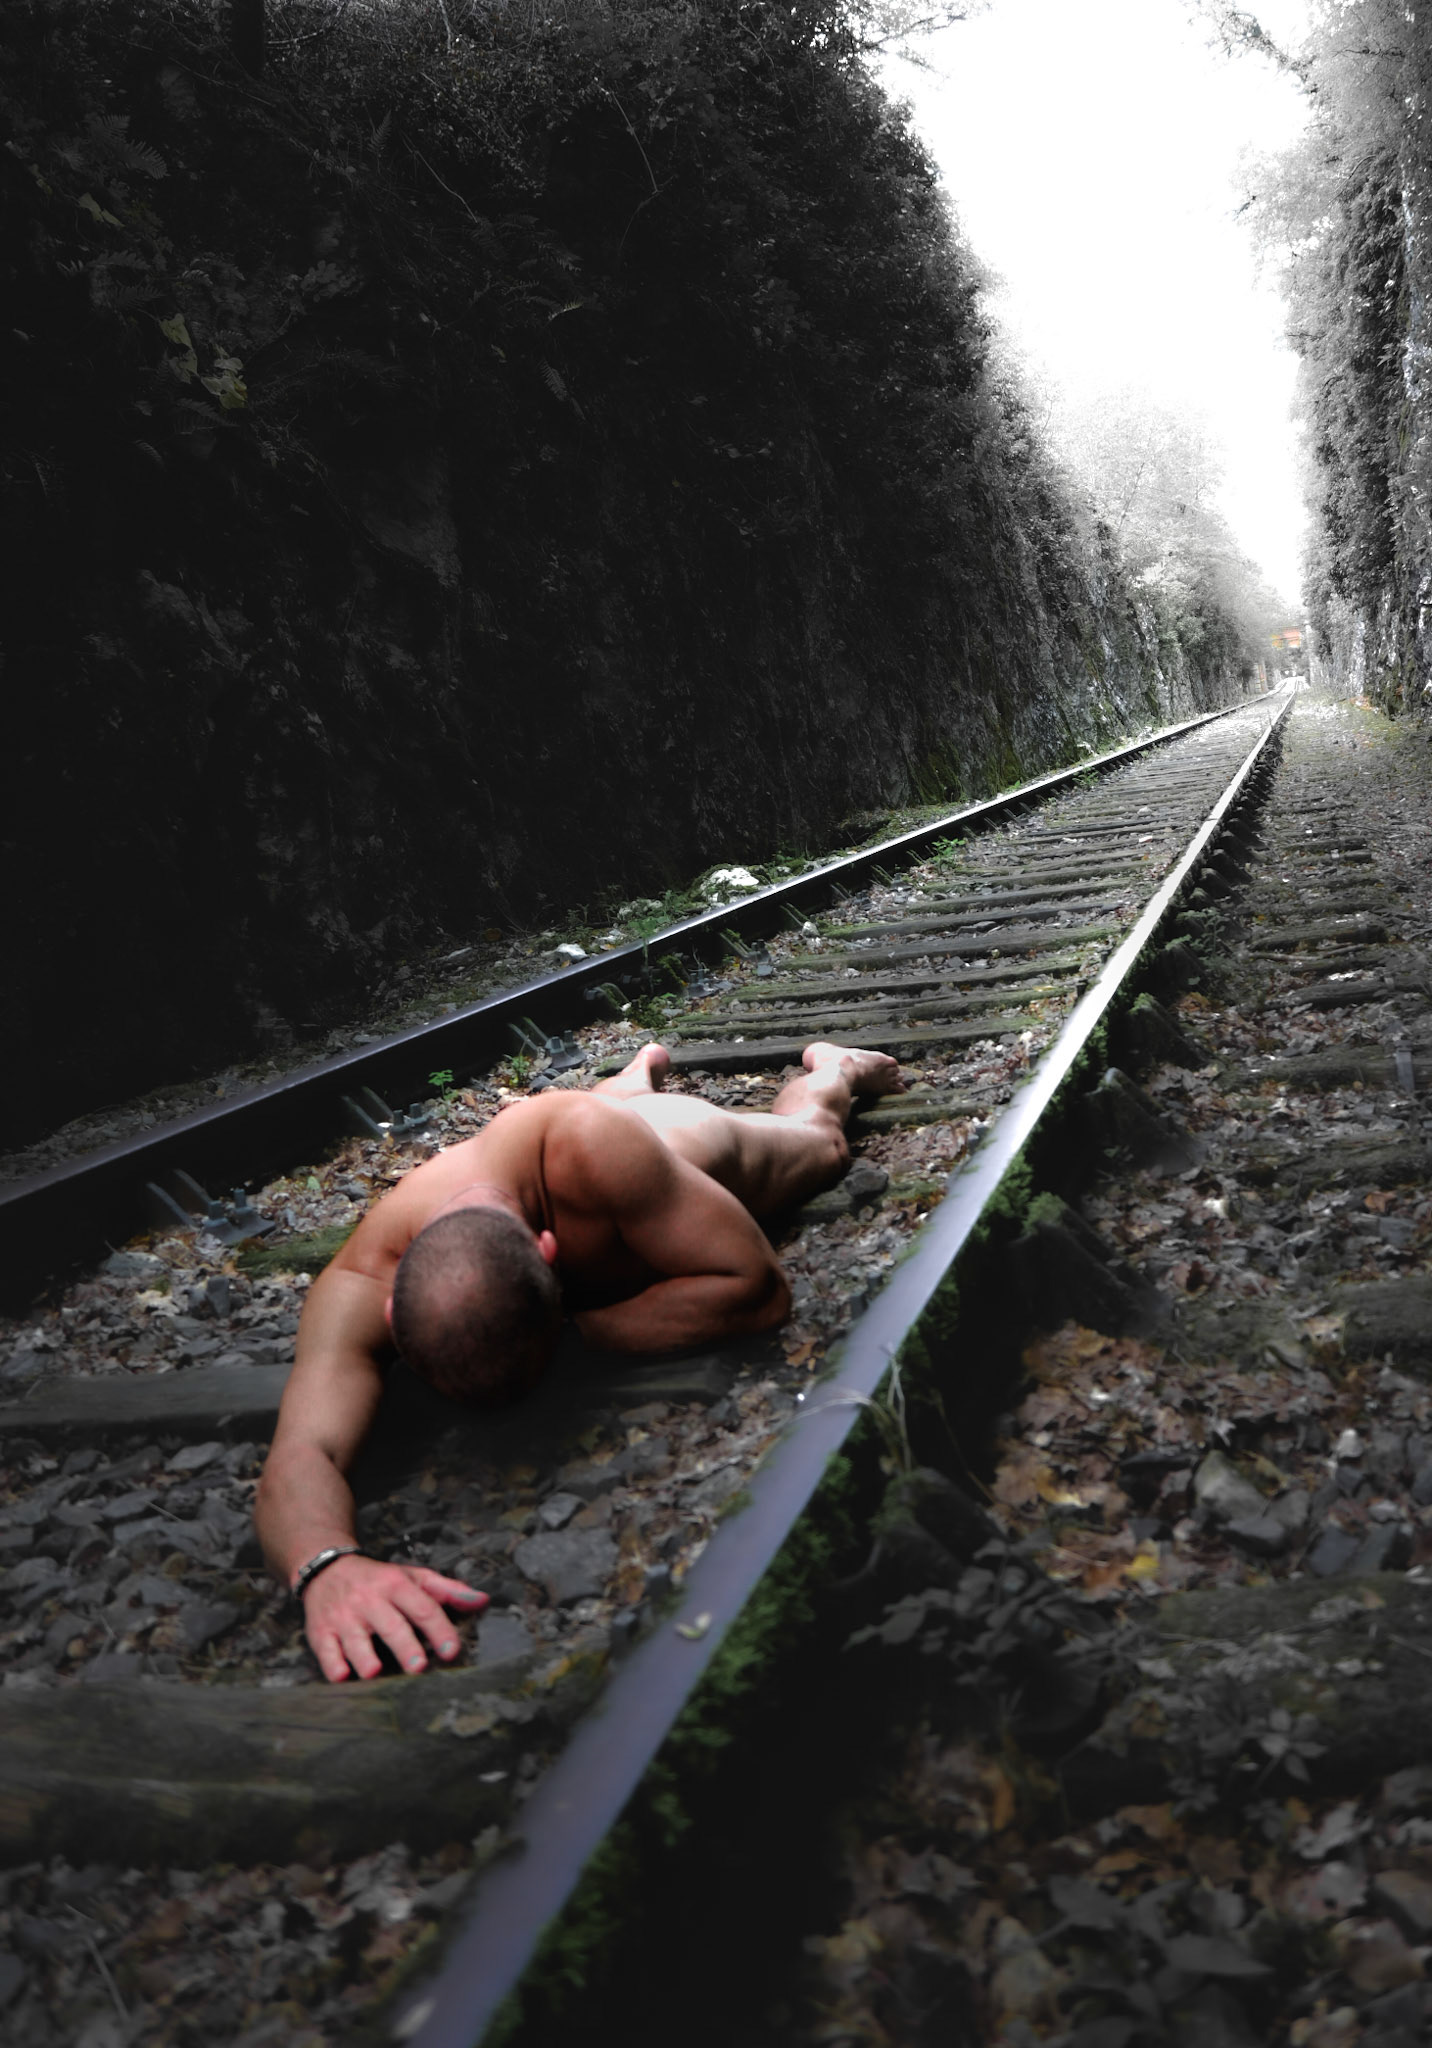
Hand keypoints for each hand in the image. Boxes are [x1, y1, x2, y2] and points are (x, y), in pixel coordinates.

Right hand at [301, 1554, 488, 1682]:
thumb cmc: (378, 1580)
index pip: (422, 1607)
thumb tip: (481, 1600)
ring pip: (355, 1639)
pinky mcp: (321, 1631)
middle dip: (404, 1646)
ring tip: (375, 1672)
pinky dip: (333, 1663)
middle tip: (418, 1667)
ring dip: (365, 1656)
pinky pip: (326, 1649)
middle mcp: (370, 1600)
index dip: (439, 1629)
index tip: (451, 1650)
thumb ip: (447, 1590)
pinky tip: (341, 1675)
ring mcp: (344, 1617)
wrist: (327, 1569)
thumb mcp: (412, 1577)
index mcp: (396, 1585)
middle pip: (391, 1625)